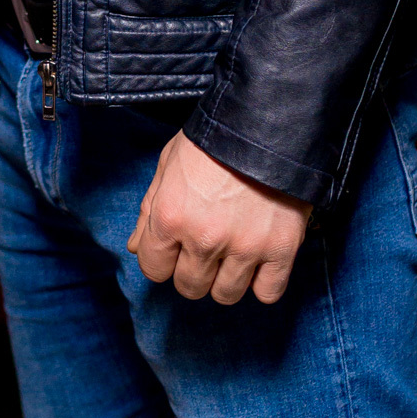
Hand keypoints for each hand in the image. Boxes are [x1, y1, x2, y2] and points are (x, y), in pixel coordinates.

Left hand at [128, 134, 311, 304]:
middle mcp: (204, 238)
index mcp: (171, 216)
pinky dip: (263, 282)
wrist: (266, 121)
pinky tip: (259, 261)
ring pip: (225, 295)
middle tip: (204, 245)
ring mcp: (244, 247)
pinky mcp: (281, 249)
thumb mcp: (168, 164)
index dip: (161, 257)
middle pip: (189, 287)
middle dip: (191, 270)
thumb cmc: (212, 140)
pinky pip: (267, 293)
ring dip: (225, 278)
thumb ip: (149, 209)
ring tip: (232, 251)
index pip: (153, 269)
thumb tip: (135, 247)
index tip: (174, 245)